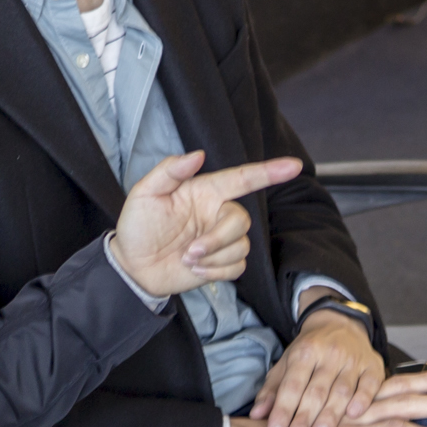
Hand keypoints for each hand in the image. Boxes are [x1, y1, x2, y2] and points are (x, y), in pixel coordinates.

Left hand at [110, 150, 302, 297]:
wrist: (132, 266)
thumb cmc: (137, 226)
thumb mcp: (145, 193)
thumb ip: (169, 170)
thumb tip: (198, 155)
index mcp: (205, 192)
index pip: (242, 178)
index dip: (269, 171)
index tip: (294, 166)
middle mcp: (217, 213)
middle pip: (241, 220)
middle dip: (218, 239)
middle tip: (189, 251)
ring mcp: (220, 239)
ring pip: (241, 245)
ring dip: (213, 257)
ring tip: (187, 259)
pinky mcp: (222, 263)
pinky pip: (238, 266)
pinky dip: (216, 271)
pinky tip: (196, 270)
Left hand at [252, 307, 388, 426]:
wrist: (341, 325)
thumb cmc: (310, 352)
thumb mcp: (286, 364)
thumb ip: (272, 391)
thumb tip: (256, 416)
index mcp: (304, 352)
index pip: (291, 386)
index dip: (282, 412)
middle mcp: (329, 354)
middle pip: (315, 392)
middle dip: (303, 421)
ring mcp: (353, 360)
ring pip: (342, 391)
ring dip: (330, 417)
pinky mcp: (373, 366)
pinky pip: (370, 385)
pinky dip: (363, 400)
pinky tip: (354, 416)